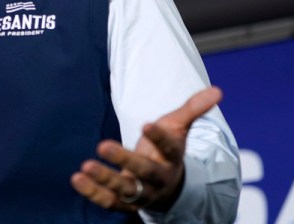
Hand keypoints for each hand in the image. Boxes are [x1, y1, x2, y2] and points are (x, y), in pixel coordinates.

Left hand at [70, 86, 222, 212]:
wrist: (170, 187)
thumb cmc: (169, 150)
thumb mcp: (179, 127)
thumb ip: (193, 109)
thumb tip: (217, 90)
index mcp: (173, 157)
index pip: (169, 147)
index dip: (159, 137)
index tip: (146, 124)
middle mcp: (160, 177)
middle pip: (144, 171)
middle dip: (124, 160)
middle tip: (103, 145)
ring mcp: (143, 193)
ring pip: (125, 190)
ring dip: (104, 179)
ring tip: (85, 166)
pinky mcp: (127, 203)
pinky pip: (110, 202)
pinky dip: (92, 193)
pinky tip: (76, 178)